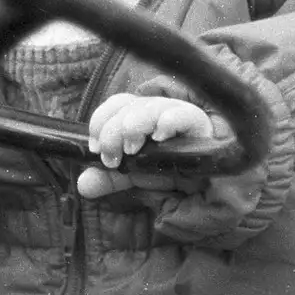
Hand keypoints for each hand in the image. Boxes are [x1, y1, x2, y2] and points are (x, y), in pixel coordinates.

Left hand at [77, 93, 214, 199]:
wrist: (210, 191)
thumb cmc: (174, 176)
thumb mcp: (137, 178)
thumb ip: (111, 179)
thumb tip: (84, 183)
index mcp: (145, 118)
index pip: (120, 103)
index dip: (102, 118)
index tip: (95, 146)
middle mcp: (162, 113)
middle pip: (133, 104)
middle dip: (114, 128)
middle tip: (112, 156)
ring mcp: (183, 119)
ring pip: (154, 106)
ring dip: (135, 123)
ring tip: (131, 147)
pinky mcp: (203, 130)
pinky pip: (187, 116)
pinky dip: (171, 121)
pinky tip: (161, 134)